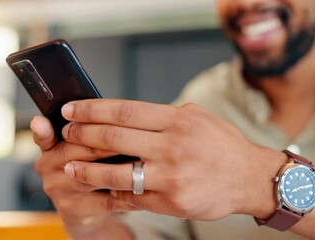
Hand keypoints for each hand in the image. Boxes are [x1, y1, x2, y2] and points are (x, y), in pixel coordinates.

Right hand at [30, 116, 135, 235]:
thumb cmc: (88, 167)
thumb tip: (112, 112)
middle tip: (130, 135)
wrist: (86, 210)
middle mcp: (47, 167)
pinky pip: (105, 200)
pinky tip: (144, 186)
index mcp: (49, 146)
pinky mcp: (75, 210)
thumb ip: (89, 129)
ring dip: (117, 168)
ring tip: (140, 160)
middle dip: (104, 142)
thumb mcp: (83, 147)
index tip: (42, 122)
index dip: (43, 130)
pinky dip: (126, 193)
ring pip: (89, 176)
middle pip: (75, 151)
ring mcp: (59, 191)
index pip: (45, 135)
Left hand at [59, 99, 285, 219]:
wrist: (249, 178)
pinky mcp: (171, 202)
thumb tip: (126, 116)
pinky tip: (99, 189)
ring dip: (87, 170)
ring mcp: (171, 177)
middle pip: (114, 138)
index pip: (124, 111)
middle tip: (66, 133)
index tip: (71, 110)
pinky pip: (132, 198)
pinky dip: (112, 193)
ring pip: (116, 173)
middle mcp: (172, 147)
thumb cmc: (221, 145)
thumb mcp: (197, 118)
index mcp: (177, 121)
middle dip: (83, 134)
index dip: (92, 109)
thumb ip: (163, 116)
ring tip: (70, 166)